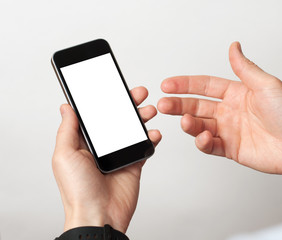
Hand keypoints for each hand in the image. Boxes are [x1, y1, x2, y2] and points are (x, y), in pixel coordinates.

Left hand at [52, 86, 160, 232]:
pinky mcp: (133, 163)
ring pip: (133, 129)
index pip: (96, 115)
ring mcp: (119, 154)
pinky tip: (153, 133)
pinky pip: (145, 146)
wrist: (99, 215)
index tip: (115, 87)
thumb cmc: (78, 191)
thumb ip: (67, 130)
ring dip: (142, 117)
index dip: (106, 99)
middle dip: (129, 104)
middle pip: (118, 118)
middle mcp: (102, 146)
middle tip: (138, 93)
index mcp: (84, 142)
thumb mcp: (65, 155)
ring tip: (149, 111)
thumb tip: (67, 108)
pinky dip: (151, 138)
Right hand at [157, 42, 281, 182]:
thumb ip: (245, 68)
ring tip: (185, 121)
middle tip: (164, 104)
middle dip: (178, 104)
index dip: (185, 84)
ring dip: (189, 123)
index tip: (167, 84)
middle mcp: (229, 111)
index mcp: (236, 93)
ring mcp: (229, 131)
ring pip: (200, 125)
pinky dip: (202, 142)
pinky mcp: (231, 149)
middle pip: (196, 106)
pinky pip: (210, 145)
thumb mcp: (267, 85)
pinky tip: (202, 138)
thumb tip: (233, 46)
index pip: (204, 86)